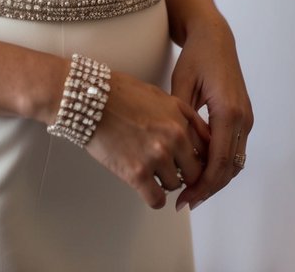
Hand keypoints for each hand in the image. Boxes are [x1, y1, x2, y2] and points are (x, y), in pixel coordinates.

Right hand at [85, 71, 211, 209]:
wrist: (89, 99)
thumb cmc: (119, 93)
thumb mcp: (160, 96)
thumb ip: (184, 116)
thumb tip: (201, 138)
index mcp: (180, 118)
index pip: (205, 150)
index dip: (197, 158)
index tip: (190, 163)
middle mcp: (173, 138)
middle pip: (194, 172)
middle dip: (183, 172)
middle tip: (169, 168)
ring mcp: (156, 156)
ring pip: (174, 185)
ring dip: (163, 181)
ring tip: (148, 167)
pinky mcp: (136, 173)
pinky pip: (156, 200)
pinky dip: (153, 197)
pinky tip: (145, 186)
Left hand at [170, 13, 252, 210]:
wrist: (214, 36)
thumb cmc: (196, 56)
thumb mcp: (181, 84)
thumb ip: (180, 118)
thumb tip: (173, 151)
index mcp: (228, 112)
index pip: (219, 162)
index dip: (202, 185)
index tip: (184, 198)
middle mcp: (243, 118)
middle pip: (229, 168)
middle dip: (208, 188)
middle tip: (185, 201)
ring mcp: (246, 118)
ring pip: (235, 162)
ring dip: (215, 179)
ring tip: (190, 190)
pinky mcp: (243, 116)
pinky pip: (234, 149)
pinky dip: (220, 164)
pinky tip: (199, 169)